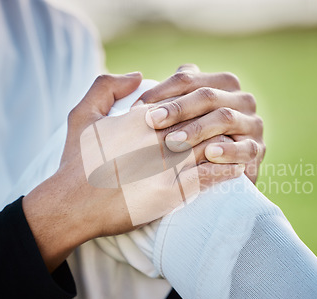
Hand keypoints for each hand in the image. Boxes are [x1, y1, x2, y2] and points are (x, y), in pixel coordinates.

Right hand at [22, 73, 243, 271]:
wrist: (72, 204)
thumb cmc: (76, 162)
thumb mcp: (81, 115)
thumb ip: (105, 87)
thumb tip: (137, 75)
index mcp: (141, 118)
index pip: (182, 101)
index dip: (201, 102)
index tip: (216, 103)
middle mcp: (157, 138)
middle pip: (201, 122)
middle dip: (221, 121)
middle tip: (239, 122)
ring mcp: (166, 165)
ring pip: (210, 147)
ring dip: (230, 145)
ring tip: (244, 145)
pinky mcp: (171, 192)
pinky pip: (208, 178)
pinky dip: (226, 172)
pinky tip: (237, 170)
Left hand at [135, 64, 264, 182]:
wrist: (213, 173)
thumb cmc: (187, 140)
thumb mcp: (176, 115)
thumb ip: (162, 95)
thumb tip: (135, 78)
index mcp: (220, 83)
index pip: (188, 79)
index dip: (161, 91)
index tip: (136, 108)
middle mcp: (240, 99)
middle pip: (208, 95)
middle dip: (178, 108)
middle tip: (151, 123)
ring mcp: (251, 123)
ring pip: (225, 118)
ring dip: (198, 129)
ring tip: (173, 142)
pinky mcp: (257, 150)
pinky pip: (246, 148)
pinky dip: (228, 151)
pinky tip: (210, 155)